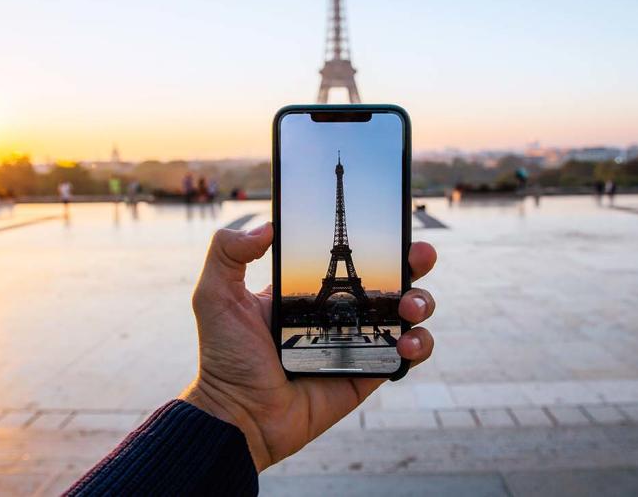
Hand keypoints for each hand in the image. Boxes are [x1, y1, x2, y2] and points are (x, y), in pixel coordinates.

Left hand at [180, 222, 436, 470]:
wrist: (241, 416)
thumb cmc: (226, 359)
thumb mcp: (215, 296)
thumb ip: (227, 253)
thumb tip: (267, 226)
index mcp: (310, 290)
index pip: (350, 255)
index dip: (376, 238)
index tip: (392, 222)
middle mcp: (339, 312)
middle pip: (391, 278)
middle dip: (414, 262)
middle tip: (418, 255)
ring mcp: (358, 342)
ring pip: (407, 314)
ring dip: (421, 302)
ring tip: (409, 307)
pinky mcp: (369, 373)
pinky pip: (407, 355)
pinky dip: (419, 344)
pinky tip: (406, 341)